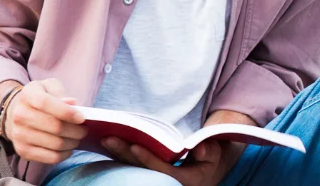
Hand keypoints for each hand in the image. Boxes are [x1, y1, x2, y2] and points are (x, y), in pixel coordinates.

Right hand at [2, 79, 87, 164]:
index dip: (66, 112)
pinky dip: (65, 154)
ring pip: (56, 144)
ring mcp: (19, 134)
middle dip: (76, 131)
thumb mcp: (50, 88)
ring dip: (72, 142)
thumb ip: (61, 93)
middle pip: (55, 127)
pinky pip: (52, 157)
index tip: (81, 118)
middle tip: (83, 130)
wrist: (18, 114)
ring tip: (76, 138)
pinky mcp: (22, 150)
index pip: (45, 103)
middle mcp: (19, 114)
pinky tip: (67, 148)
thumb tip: (72, 104)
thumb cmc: (41, 100)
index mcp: (27, 95)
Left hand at [104, 138, 233, 185]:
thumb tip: (200, 148)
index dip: (148, 159)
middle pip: (142, 169)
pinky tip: (107, 143)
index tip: (134, 146)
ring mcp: (155, 179)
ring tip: (104, 138)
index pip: (163, 171)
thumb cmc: (209, 159)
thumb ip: (210, 151)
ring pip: (133, 168)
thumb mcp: (215, 155)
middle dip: (124, 154)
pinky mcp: (146, 173)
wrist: (205, 170)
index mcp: (185, 180)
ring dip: (117, 154)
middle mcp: (166, 183)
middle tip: (108, 139)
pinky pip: (130, 164)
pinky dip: (119, 154)